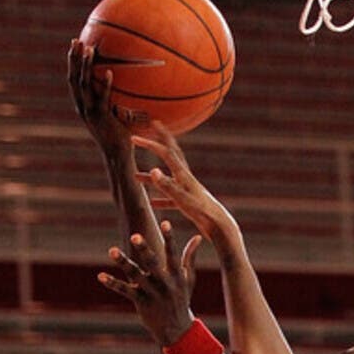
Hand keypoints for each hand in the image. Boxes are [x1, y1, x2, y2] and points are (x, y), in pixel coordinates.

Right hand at [67, 39, 144, 159]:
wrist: (117, 155)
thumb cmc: (119, 135)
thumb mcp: (113, 114)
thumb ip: (113, 99)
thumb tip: (123, 83)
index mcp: (83, 106)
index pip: (73, 80)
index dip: (72, 62)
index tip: (73, 45)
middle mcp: (83, 108)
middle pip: (74, 78)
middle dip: (73, 59)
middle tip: (76, 40)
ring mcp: (91, 113)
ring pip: (84, 85)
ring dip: (85, 66)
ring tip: (89, 50)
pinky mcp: (102, 118)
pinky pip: (102, 98)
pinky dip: (104, 84)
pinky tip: (109, 72)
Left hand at [97, 219, 200, 349]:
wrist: (177, 331)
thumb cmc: (182, 300)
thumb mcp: (188, 280)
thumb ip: (190, 257)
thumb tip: (197, 237)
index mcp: (176, 276)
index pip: (174, 254)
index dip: (170, 238)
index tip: (166, 222)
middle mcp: (165, 284)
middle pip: (153, 264)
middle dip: (145, 250)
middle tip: (135, 236)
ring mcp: (152, 294)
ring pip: (136, 275)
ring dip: (123, 263)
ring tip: (112, 250)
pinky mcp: (141, 303)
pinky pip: (125, 291)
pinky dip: (113, 284)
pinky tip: (101, 276)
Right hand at [132, 126, 237, 248]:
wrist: (220, 227)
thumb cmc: (202, 213)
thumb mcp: (182, 199)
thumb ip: (167, 185)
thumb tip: (152, 170)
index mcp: (183, 174)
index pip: (165, 152)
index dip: (150, 143)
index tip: (134, 137)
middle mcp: (185, 178)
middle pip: (171, 155)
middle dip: (160, 141)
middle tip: (152, 127)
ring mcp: (187, 190)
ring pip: (166, 179)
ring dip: (151, 178)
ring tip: (136, 177)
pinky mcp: (188, 203)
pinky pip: (170, 198)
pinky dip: (160, 199)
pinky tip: (152, 203)